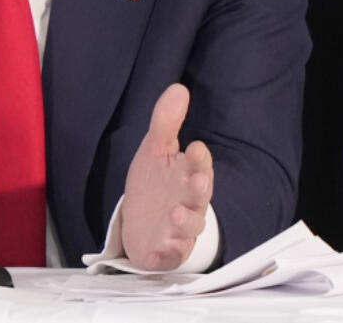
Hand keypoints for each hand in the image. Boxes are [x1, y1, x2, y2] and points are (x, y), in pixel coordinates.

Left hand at [120, 83, 213, 270]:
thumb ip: (166, 121)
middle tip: (197, 180)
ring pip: (189, 226)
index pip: (199, 165)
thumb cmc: (155, 185)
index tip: (196, 147)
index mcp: (188, 175)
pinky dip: (165, 252)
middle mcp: (189, 202)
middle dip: (200, 188)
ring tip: (175, 212)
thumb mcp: (156, 150)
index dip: (199, 159)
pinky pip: (170, 254)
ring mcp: (179, 228)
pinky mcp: (167, 250)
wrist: (141, 224)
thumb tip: (178, 88)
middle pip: (201, 196)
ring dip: (185, 220)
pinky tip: (158, 249)